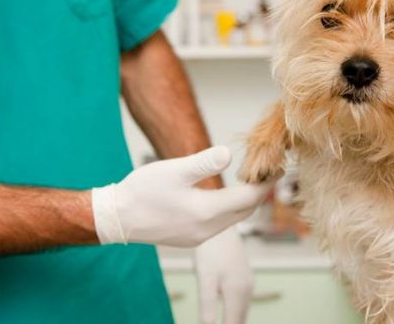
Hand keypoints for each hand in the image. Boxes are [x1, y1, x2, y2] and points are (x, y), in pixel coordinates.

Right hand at [91, 146, 270, 246]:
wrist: (117, 218)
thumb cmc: (142, 191)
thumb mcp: (174, 170)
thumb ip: (204, 162)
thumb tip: (229, 154)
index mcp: (206, 212)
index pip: (248, 198)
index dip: (265, 183)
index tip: (276, 167)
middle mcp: (207, 229)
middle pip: (244, 212)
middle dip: (259, 193)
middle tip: (268, 172)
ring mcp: (198, 237)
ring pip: (232, 220)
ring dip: (243, 203)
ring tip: (249, 182)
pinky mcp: (189, 239)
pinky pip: (218, 225)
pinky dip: (228, 211)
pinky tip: (223, 198)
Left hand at [195, 227, 252, 323]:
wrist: (222, 226)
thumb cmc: (210, 251)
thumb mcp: (205, 278)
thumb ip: (208, 303)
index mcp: (237, 293)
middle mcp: (246, 290)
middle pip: (240, 320)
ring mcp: (248, 283)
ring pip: (242, 311)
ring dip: (234, 321)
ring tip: (223, 322)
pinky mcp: (246, 277)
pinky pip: (242, 301)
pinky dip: (235, 311)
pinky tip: (227, 312)